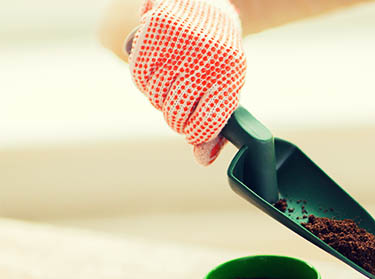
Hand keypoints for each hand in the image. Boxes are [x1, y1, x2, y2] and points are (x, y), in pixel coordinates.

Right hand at [128, 0, 245, 164]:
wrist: (209, 5)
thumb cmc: (219, 58)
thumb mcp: (225, 90)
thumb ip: (216, 128)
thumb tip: (202, 161)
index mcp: (229, 78)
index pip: (206, 124)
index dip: (196, 134)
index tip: (193, 130)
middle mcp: (205, 61)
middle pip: (176, 115)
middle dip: (176, 117)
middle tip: (181, 104)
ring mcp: (179, 46)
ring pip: (154, 97)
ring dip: (159, 98)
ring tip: (172, 82)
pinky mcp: (156, 31)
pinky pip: (138, 77)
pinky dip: (145, 81)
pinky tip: (157, 71)